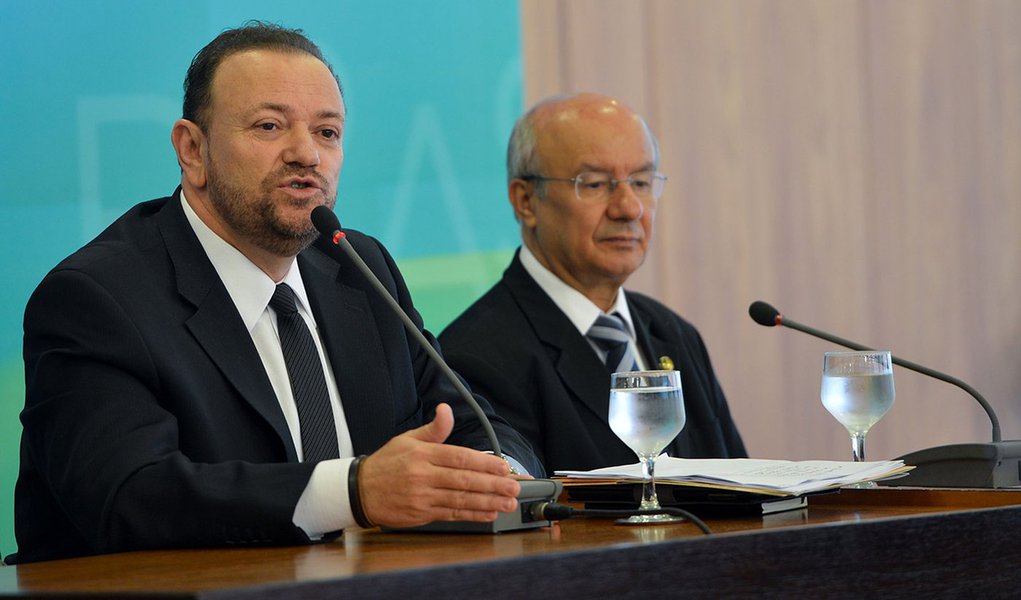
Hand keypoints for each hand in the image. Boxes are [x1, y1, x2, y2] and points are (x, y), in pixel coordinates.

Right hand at [357, 403, 520, 527]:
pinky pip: (452, 514)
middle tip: (513, 487)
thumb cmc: (387, 463)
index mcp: (422, 454)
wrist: (359, 491)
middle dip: (492, 485)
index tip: (503, 467)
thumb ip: (433, 428)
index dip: (484, 464)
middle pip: (464, 480)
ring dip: (487, 502)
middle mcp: (423, 476)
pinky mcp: (422, 514)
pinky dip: (472, 515)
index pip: (459, 457)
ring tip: (507, 503)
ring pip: (461, 500)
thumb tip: (446, 410)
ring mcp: (422, 497)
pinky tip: (488, 514)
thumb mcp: (408, 439)